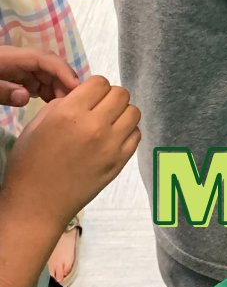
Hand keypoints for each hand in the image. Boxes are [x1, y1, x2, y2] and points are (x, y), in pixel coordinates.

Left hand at [0, 45, 78, 105]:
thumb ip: (3, 91)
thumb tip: (26, 97)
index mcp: (11, 57)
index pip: (44, 58)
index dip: (63, 70)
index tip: (77, 87)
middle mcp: (20, 60)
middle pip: (49, 67)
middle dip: (64, 82)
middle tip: (73, 103)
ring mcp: (19, 69)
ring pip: (46, 75)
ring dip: (57, 89)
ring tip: (65, 107)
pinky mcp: (17, 77)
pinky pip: (37, 83)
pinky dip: (48, 93)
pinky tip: (53, 105)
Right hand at [4, 76, 141, 233]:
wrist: (38, 204)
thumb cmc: (29, 165)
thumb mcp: (36, 126)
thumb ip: (61, 105)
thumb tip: (82, 96)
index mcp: (69, 113)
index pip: (99, 82)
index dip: (94, 87)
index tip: (88, 96)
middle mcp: (94, 126)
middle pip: (121, 94)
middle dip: (110, 97)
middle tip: (99, 108)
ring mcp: (111, 145)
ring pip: (134, 112)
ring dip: (122, 113)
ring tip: (108, 122)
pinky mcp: (120, 161)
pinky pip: (137, 134)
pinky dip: (128, 132)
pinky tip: (113, 138)